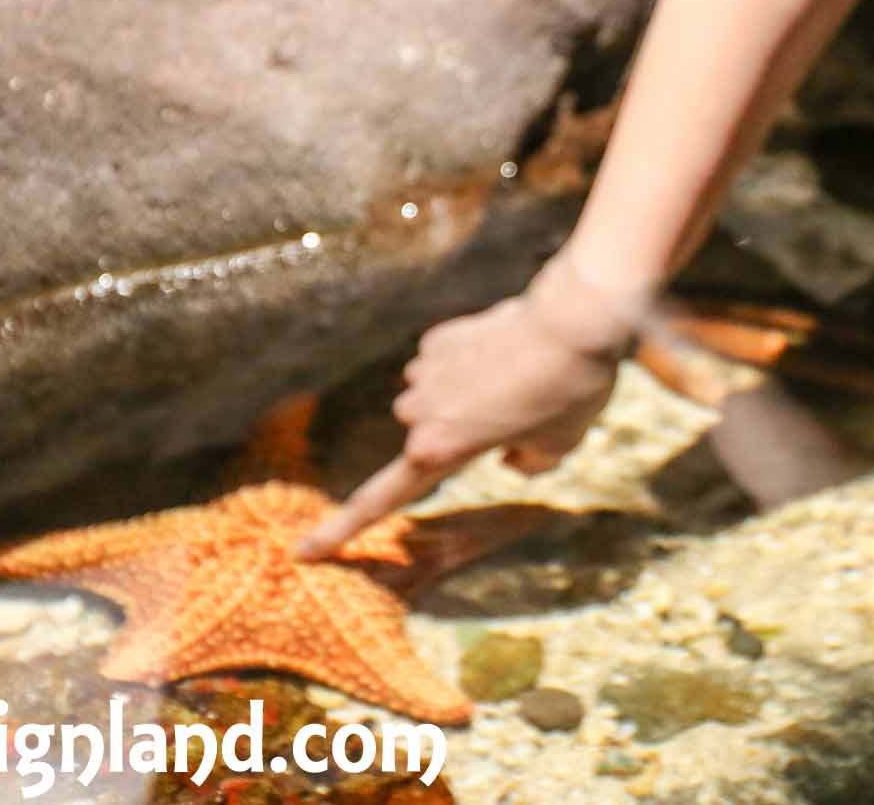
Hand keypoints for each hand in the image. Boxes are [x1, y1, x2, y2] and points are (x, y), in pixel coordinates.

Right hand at [293, 252, 644, 558]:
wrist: (571, 321)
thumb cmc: (567, 393)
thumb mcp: (557, 448)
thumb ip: (526, 464)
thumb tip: (511, 452)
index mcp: (439, 452)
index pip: (379, 502)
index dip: (338, 532)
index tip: (302, 552)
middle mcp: (418, 415)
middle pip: (428, 443)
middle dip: (463, 438)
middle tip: (520, 417)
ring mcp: (423, 372)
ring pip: (434, 401)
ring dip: (464, 398)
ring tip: (518, 380)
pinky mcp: (437, 340)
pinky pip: (444, 364)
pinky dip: (467, 366)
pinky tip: (503, 352)